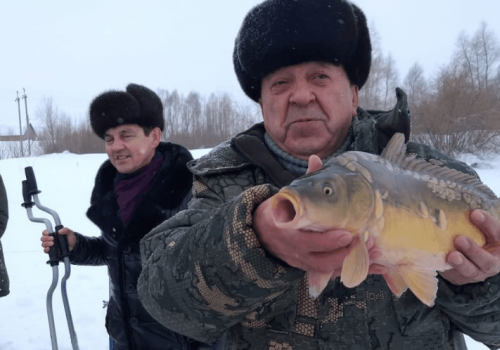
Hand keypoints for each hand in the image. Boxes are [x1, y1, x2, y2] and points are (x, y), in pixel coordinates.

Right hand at [41, 227, 76, 253]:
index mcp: (53, 234)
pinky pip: (45, 251)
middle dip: (46, 238)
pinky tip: (49, 248)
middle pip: (43, 238)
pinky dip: (46, 249)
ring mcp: (50, 246)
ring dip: (46, 243)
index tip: (48, 233)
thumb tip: (60, 231)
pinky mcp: (51, 251)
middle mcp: (50, 240)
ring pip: (43, 244)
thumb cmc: (70, 239)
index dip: (45, 232)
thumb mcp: (70, 233)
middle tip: (53, 238)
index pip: (45, 232)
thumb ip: (66, 230)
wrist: (73, 246)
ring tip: (53, 243)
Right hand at [253, 155, 386, 275]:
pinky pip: (336, 274)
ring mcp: (305, 263)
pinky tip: (375, 266)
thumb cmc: (280, 213)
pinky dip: (356, 271)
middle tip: (369, 241)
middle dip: (348, 253)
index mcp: (289, 232)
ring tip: (377, 252)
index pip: (309, 242)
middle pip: (324, 260)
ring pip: (332, 270)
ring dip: (356, 263)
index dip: (328, 241)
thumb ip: (304, 181)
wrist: (262, 234)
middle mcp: (297, 252)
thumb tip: (316, 159)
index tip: (347, 233)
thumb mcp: (287, 198)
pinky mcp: (313, 269)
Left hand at [440, 209, 499, 284]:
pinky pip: (457, 275)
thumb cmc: (474, 235)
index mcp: (498, 242)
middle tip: (460, 239)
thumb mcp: (477, 227)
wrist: (468, 259)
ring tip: (452, 255)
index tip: (474, 213)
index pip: (496, 232)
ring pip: (472, 270)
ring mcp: (478, 271)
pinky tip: (442, 262)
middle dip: (473, 249)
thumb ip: (470, 219)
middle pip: (487, 258)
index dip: (487, 223)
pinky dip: (450, 269)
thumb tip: (450, 197)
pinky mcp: (463, 278)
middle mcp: (492, 259)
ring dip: (462, 263)